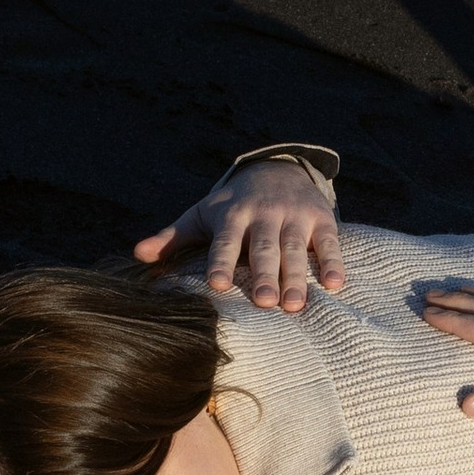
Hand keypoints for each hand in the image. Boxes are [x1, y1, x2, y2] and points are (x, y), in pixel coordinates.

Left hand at [135, 158, 342, 314]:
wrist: (277, 168)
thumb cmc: (233, 203)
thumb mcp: (202, 214)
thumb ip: (173, 237)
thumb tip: (138, 255)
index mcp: (232, 215)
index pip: (224, 241)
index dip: (220, 261)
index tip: (216, 284)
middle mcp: (264, 215)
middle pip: (263, 248)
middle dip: (264, 275)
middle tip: (264, 303)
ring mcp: (294, 217)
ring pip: (294, 249)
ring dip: (296, 277)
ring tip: (294, 305)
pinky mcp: (320, 219)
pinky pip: (328, 243)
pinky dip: (333, 262)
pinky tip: (335, 285)